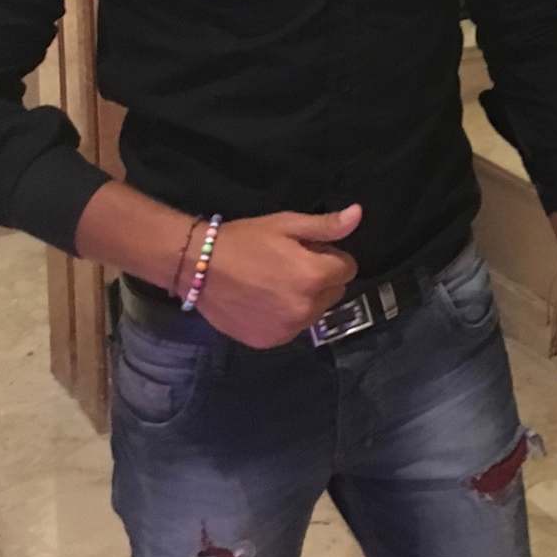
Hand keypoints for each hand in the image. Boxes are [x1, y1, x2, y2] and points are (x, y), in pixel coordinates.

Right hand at [196, 205, 361, 347]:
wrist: (198, 267)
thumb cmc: (245, 240)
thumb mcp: (286, 224)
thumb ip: (326, 226)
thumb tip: (358, 215)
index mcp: (315, 277)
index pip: (348, 268)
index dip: (330, 256)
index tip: (307, 250)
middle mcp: (307, 308)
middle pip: (334, 292)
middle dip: (320, 278)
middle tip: (290, 265)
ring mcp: (288, 329)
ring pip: (315, 312)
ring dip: (305, 299)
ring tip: (275, 283)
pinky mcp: (270, 341)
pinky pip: (293, 328)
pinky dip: (285, 317)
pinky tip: (264, 302)